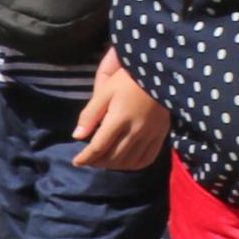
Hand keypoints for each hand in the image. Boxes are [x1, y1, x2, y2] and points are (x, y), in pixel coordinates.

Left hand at [72, 50, 167, 171]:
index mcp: (119, 118)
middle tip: (89, 160)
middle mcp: (136, 130)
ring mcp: (150, 134)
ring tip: (105, 161)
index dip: (85, 158)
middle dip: (97, 162)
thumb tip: (77, 136)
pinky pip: (148, 158)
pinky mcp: (161, 134)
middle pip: (113, 157)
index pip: (98, 147)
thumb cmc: (128, 80)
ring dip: (114, 165)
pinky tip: (126, 161)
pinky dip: (134, 165)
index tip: (76, 161)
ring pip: (129, 161)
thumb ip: (90, 115)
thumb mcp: (105, 92)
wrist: (160, 73)